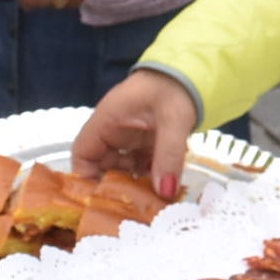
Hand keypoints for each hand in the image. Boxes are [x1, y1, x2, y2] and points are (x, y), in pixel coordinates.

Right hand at [74, 68, 202, 199]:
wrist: (196, 70)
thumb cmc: (175, 88)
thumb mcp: (173, 121)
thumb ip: (168, 156)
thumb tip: (164, 193)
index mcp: (107, 120)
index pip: (83, 154)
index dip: (86, 178)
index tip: (101, 200)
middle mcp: (114, 130)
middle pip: (103, 166)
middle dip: (116, 187)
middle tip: (134, 209)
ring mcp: (131, 135)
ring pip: (124, 167)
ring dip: (136, 184)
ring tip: (151, 203)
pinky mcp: (147, 139)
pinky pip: (142, 163)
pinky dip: (151, 176)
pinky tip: (164, 189)